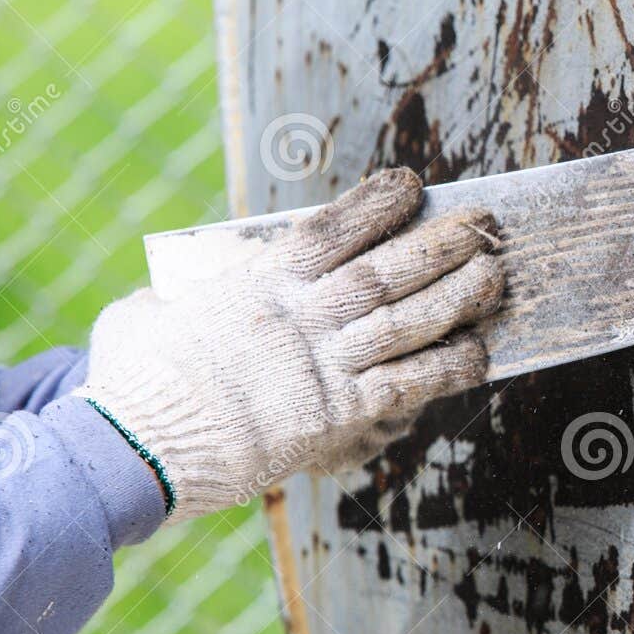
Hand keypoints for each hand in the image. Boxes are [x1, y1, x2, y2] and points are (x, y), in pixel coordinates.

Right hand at [79, 168, 503, 522]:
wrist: (143, 448)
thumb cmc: (137, 383)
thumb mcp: (143, 315)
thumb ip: (170, 299)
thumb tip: (166, 299)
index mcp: (258, 285)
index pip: (330, 232)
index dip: (376, 206)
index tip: (411, 186)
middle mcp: (301, 319)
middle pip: (385, 272)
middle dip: (439, 246)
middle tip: (484, 225)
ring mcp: (323, 366)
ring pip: (406, 322)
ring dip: (457, 297)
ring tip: (496, 275)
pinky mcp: (338, 414)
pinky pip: (408, 385)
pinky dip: (448, 367)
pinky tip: (480, 352)